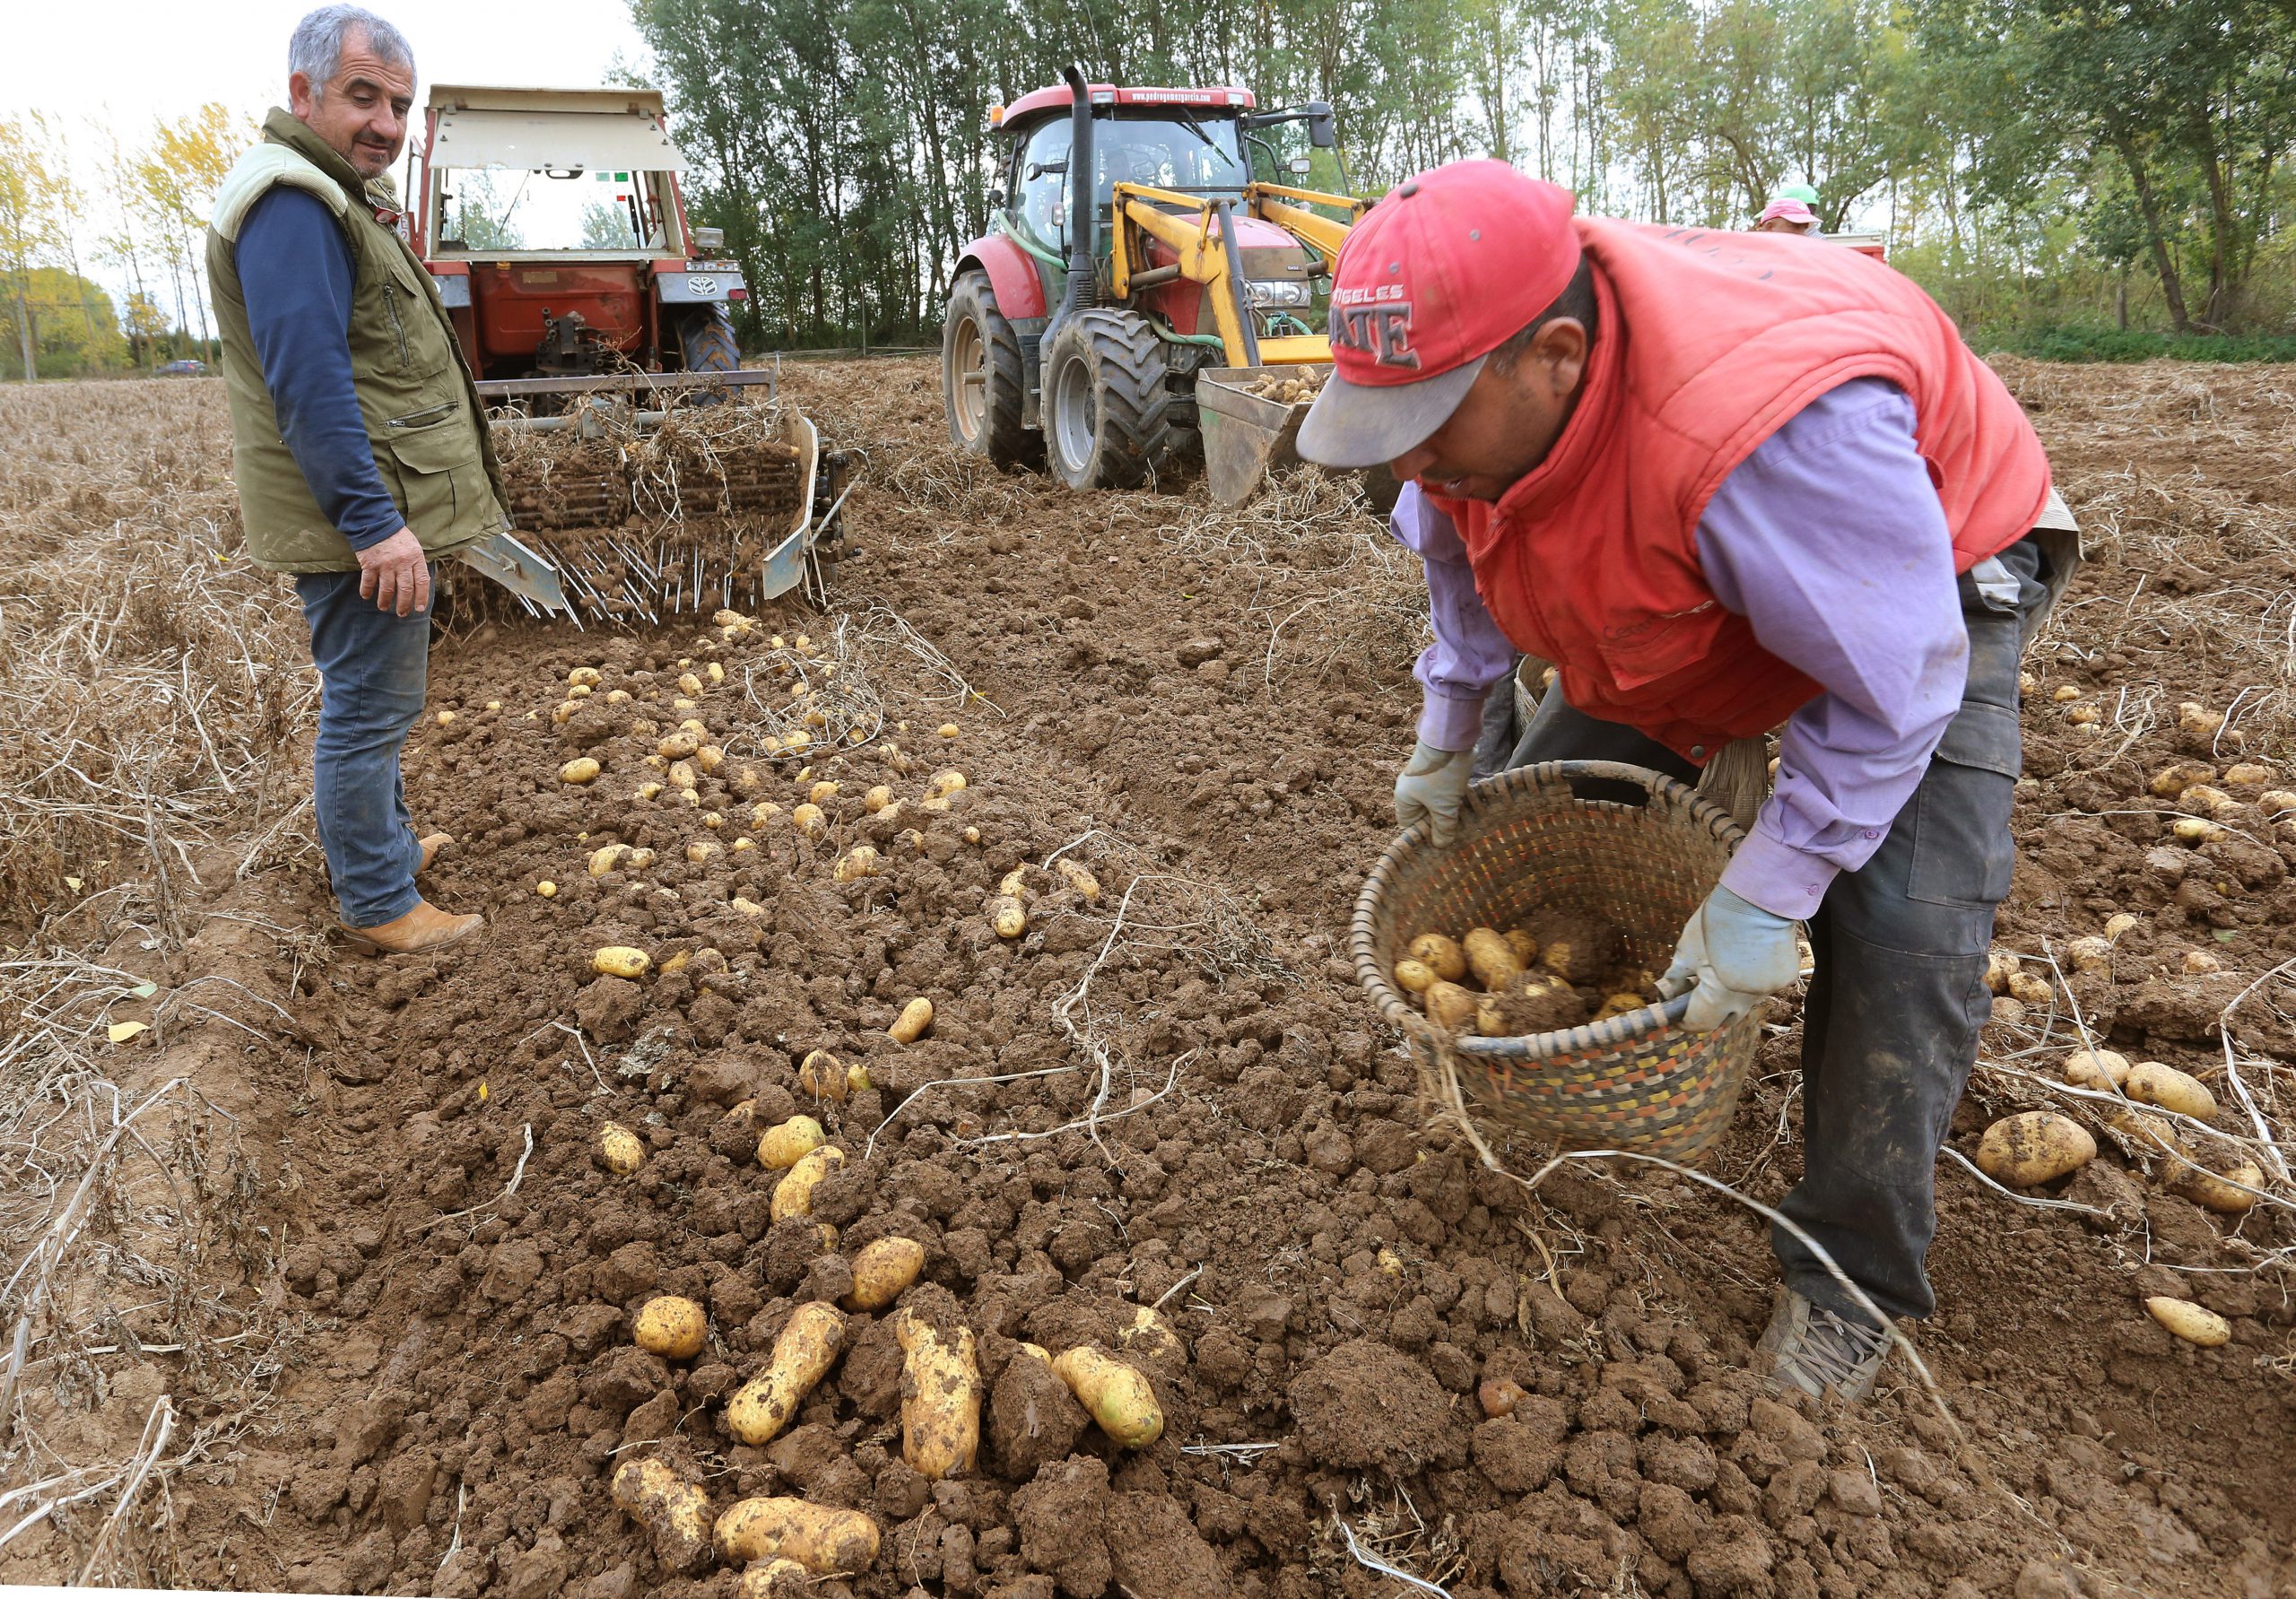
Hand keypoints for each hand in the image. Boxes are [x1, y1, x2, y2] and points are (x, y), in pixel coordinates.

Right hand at [358, 527, 429, 615]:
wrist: (376, 522)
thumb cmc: (397, 535)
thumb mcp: (413, 546)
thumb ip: (416, 563)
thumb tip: (420, 583)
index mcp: (416, 558)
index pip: (423, 582)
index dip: (422, 597)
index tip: (418, 608)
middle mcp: (402, 563)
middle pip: (405, 590)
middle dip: (403, 605)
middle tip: (401, 613)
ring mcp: (386, 564)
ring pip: (387, 589)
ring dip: (385, 601)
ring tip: (383, 607)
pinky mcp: (370, 564)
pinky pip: (369, 582)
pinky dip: (367, 591)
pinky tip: (366, 596)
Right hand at [1395, 740, 1473, 847]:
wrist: (1452, 739)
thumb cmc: (1442, 775)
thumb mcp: (1444, 807)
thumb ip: (1443, 828)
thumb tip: (1441, 845)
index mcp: (1404, 799)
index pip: (1409, 827)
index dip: (1422, 838)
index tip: (1438, 848)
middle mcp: (1411, 790)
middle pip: (1423, 816)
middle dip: (1438, 827)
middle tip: (1454, 839)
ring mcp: (1425, 781)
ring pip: (1435, 805)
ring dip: (1447, 814)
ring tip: (1462, 827)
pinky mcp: (1438, 773)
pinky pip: (1443, 793)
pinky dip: (1452, 801)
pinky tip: (1465, 809)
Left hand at [1662, 884, 1801, 1031]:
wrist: (1758, 898)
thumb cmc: (1717, 921)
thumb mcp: (1687, 949)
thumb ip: (1676, 978)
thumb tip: (1667, 994)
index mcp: (1720, 996)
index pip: (1700, 1023)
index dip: (1685, 1021)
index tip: (1676, 1013)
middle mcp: (1747, 999)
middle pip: (1725, 1019)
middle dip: (1708, 1012)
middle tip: (1695, 994)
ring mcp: (1769, 989)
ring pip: (1745, 1002)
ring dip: (1730, 995)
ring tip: (1720, 969)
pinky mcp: (1785, 977)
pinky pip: (1762, 987)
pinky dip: (1751, 980)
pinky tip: (1745, 959)